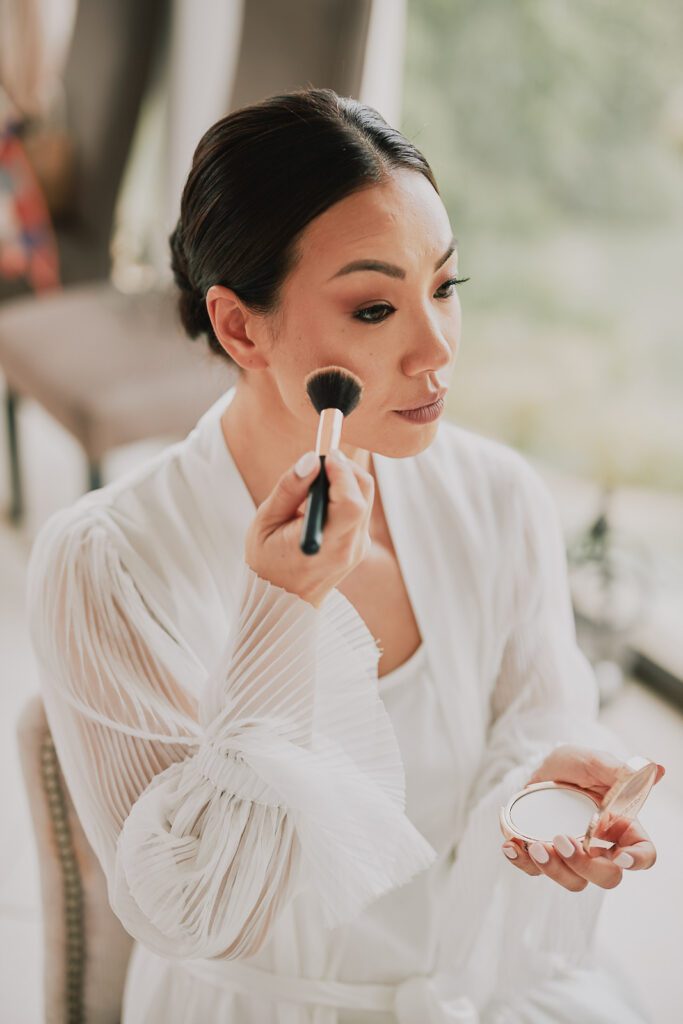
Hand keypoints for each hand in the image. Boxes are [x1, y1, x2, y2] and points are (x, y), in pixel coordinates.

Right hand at [244, 448, 373, 608]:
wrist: (282, 600)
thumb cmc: (267, 561)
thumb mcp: (265, 522)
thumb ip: (289, 489)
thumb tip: (311, 459)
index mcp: (324, 547)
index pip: (351, 503)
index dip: (341, 472)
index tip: (323, 455)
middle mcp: (349, 548)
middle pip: (364, 492)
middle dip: (344, 468)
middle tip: (319, 462)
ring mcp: (358, 548)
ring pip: (365, 496)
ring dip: (345, 479)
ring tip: (313, 485)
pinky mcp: (360, 545)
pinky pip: (361, 508)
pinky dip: (345, 493)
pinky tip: (320, 502)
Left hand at [501, 744, 664, 890]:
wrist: (539, 766)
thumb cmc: (574, 765)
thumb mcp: (593, 762)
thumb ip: (617, 771)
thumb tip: (656, 769)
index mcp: (621, 826)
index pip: (642, 853)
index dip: (636, 860)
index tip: (620, 857)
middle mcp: (600, 847)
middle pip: (607, 876)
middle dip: (585, 865)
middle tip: (562, 839)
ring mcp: (573, 856)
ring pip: (573, 881)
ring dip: (553, 869)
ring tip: (533, 845)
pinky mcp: (545, 856)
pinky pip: (536, 872)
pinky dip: (522, 862)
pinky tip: (510, 847)